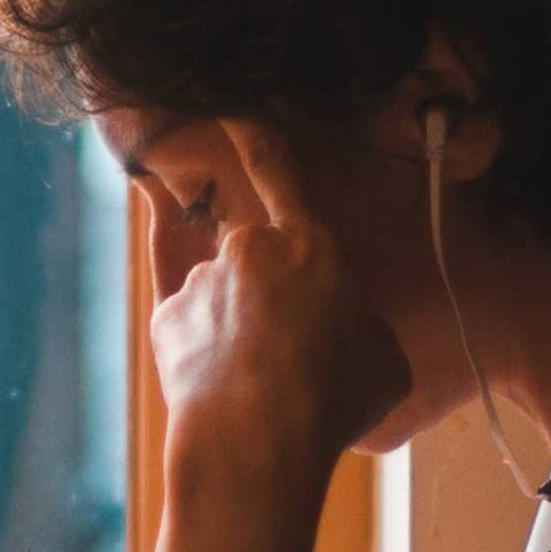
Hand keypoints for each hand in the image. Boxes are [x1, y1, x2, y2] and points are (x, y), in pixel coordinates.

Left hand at [150, 118, 409, 488]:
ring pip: (223, 296)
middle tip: (292, 355)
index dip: (255, 131)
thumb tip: (347, 328)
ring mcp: (200, 283)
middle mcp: (247, 249)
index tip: (233, 106)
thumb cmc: (333, 401)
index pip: (279, 169)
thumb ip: (361, 321)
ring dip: (238, 329)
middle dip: (271, 296)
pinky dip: (204, 347)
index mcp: (312, 245)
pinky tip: (225, 382)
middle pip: (258, 260)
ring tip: (263, 387)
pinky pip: (188, 322)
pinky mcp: (165, 320)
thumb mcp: (385, 358)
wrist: (256, 445)